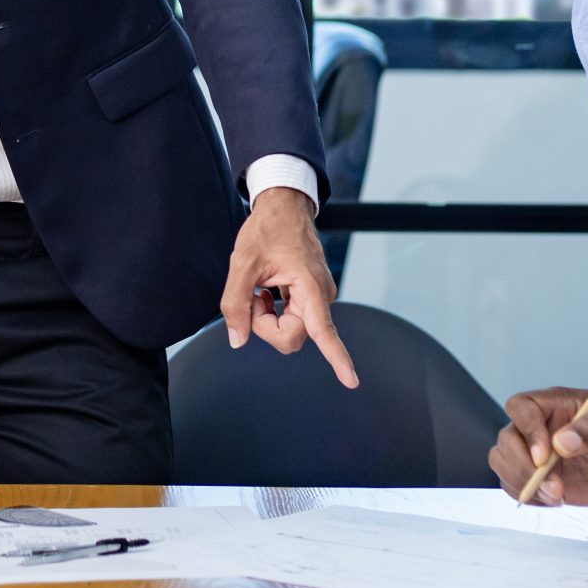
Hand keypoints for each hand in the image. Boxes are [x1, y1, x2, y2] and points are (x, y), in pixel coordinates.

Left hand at [220, 187, 357, 387]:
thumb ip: (235, 303)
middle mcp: (320, 296)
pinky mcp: (311, 297)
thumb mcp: (242, 263)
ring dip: (267, 316)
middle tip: (253, 295)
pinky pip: (291, 319)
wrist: (283, 206)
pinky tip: (268, 289)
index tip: (352, 381)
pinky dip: (273, 310)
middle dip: (264, 325)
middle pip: (291, 336)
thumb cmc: (266, 230)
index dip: (337, 358)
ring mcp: (317, 298)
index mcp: (310, 286)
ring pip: (289, 330)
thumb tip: (237, 340)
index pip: (324, 330)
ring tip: (261, 287)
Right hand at [490, 389, 587, 505]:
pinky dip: (527, 496)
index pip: (523, 407)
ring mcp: (537, 451)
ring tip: (558, 497)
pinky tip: (555, 500)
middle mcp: (541, 425)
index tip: (546, 458)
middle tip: (555, 489)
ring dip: (522, 482)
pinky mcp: (539, 475)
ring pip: (503, 460)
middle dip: (524, 466)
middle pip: (507, 438)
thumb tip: (563, 441)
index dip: (528, 431)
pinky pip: (513, 483)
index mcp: (559, 404)